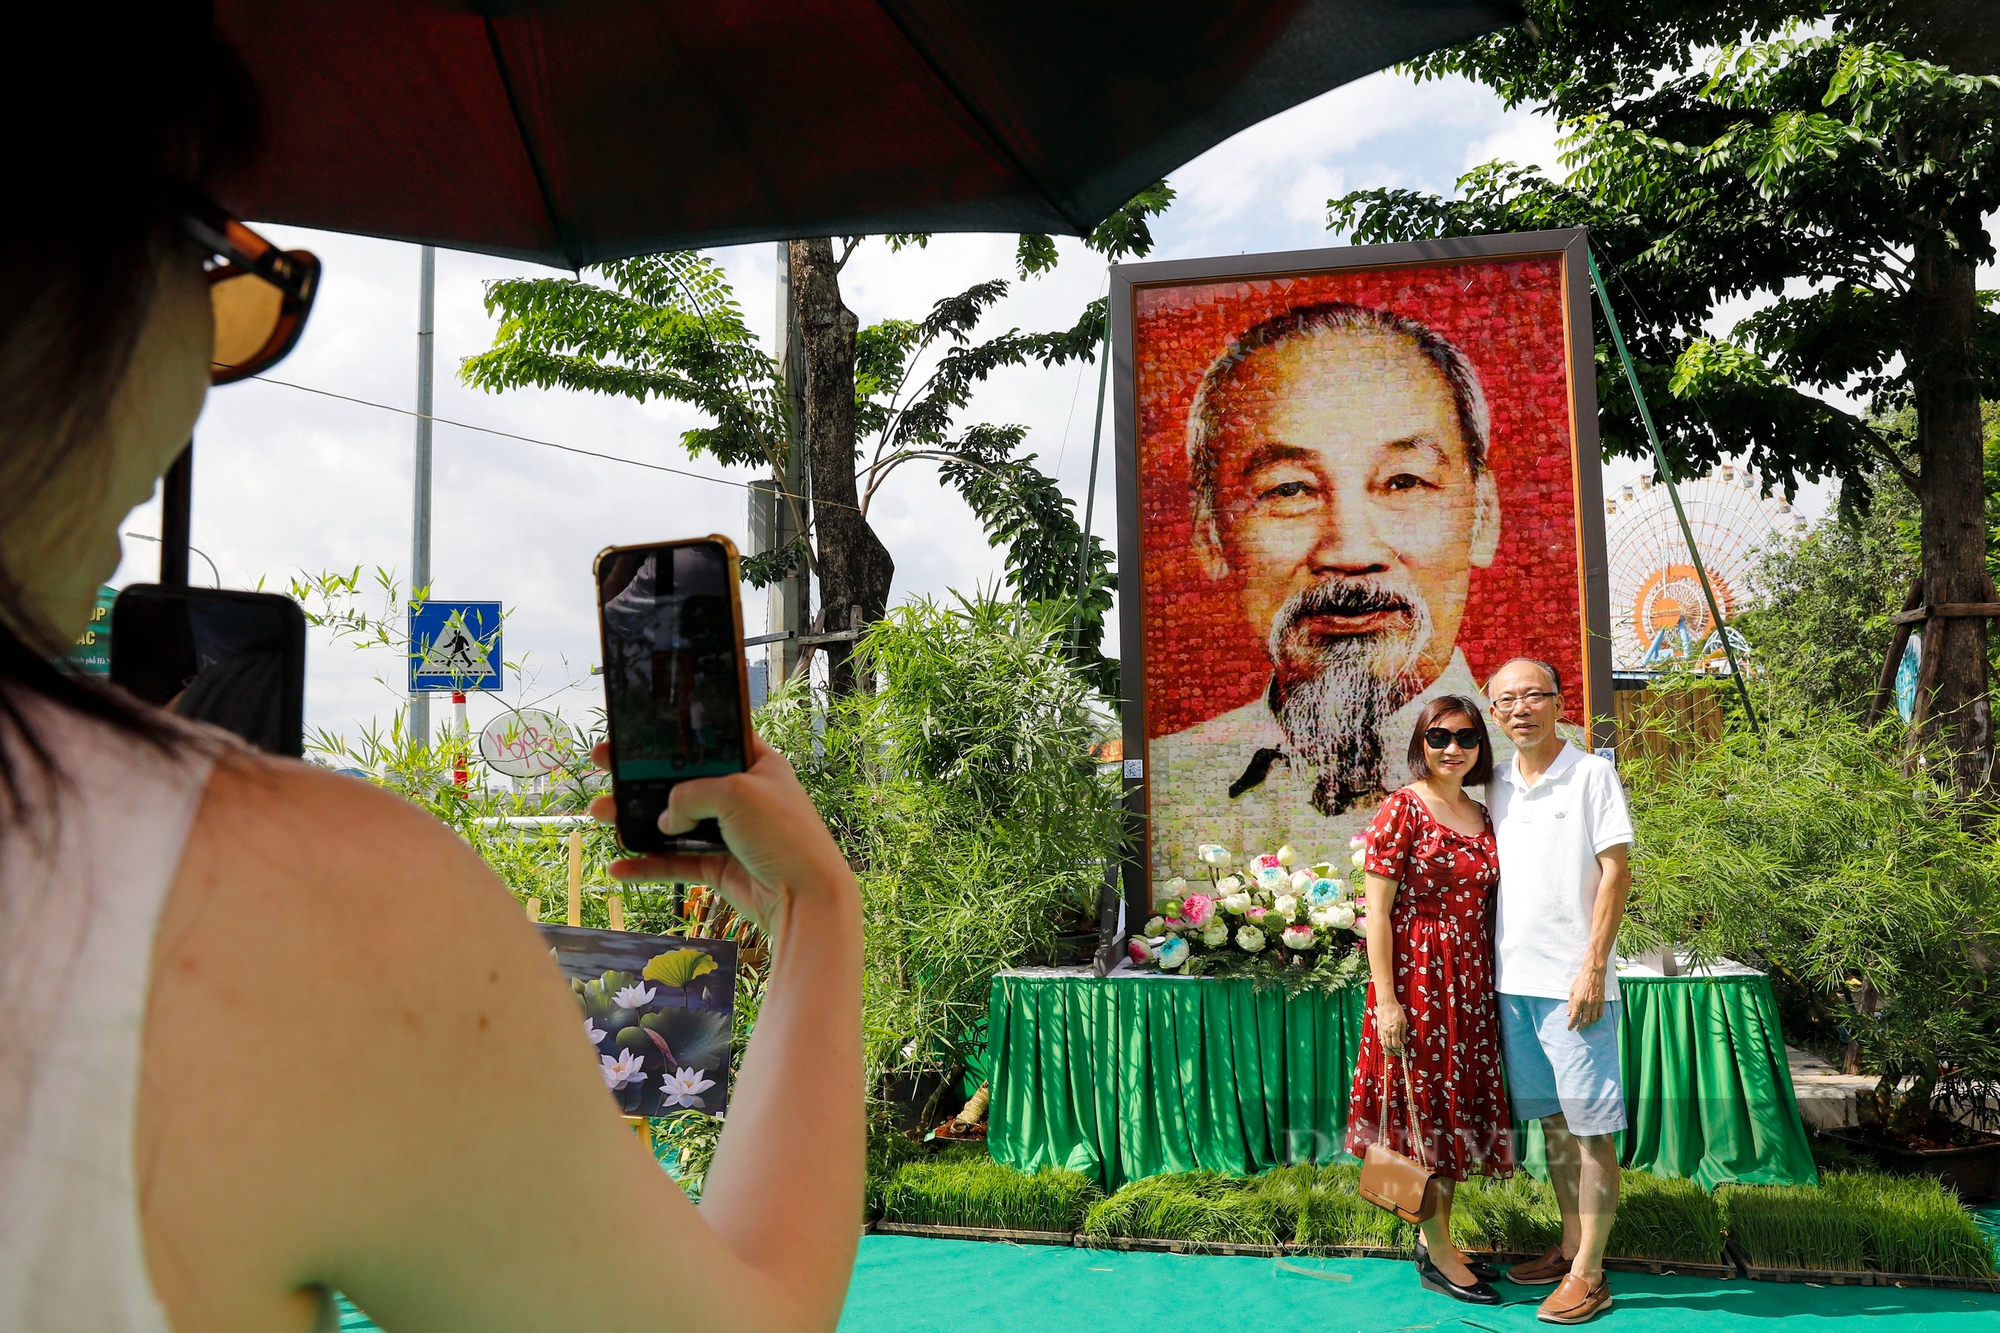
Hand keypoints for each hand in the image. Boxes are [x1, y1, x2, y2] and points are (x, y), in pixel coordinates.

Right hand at [588, 734, 856, 942]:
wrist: (805, 897)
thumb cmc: (784, 835)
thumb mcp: (736, 794)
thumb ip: (691, 795)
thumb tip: (666, 818)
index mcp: (756, 764)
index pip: (709, 740)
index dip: (673, 735)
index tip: (635, 731)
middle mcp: (742, 796)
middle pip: (681, 781)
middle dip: (639, 776)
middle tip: (603, 764)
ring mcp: (729, 832)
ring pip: (672, 822)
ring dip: (634, 819)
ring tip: (599, 814)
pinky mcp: (719, 867)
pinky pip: (675, 863)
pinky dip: (646, 865)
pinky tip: (618, 868)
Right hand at [1376, 999, 1408, 1052]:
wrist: (1386, 1003)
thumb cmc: (1396, 1010)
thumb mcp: (1404, 1021)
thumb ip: (1404, 1033)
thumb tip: (1404, 1041)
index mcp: (1394, 1030)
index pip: (1396, 1044)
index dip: (1399, 1049)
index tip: (1402, 1050)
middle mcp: (1387, 1032)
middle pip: (1389, 1046)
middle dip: (1393, 1051)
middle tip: (1397, 1053)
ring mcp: (1382, 1030)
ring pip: (1383, 1044)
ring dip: (1387, 1049)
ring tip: (1391, 1052)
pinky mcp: (1378, 1028)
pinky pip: (1380, 1038)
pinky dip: (1383, 1043)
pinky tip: (1386, 1044)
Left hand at [1567, 965, 1606, 1028]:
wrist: (1593, 973)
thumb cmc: (1581, 980)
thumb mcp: (1572, 991)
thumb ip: (1570, 1004)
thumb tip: (1569, 1014)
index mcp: (1578, 1001)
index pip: (1575, 1017)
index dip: (1571, 1024)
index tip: (1569, 1028)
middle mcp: (1587, 1004)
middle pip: (1585, 1020)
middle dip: (1580, 1026)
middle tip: (1578, 1029)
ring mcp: (1596, 1003)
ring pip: (1593, 1019)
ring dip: (1589, 1024)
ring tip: (1585, 1025)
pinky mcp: (1602, 1002)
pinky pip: (1600, 1014)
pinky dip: (1596, 1019)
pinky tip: (1593, 1020)